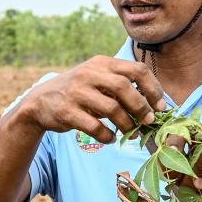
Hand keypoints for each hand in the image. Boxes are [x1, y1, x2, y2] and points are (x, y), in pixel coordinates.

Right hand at [14, 56, 166, 143]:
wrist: (40, 101)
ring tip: (130, 132)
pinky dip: (107, 135)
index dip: (153, 89)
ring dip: (126, 124)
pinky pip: (95, 126)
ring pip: (111, 108)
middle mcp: (89, 73)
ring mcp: (76, 92)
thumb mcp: (98, 79)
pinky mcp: (66, 111)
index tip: (161, 106)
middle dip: (141, 107)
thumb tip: (155, 106)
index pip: (136, 70)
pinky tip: (110, 138)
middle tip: (148, 121)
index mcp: (102, 63)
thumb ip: (122, 85)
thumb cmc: (79, 92)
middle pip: (124, 87)